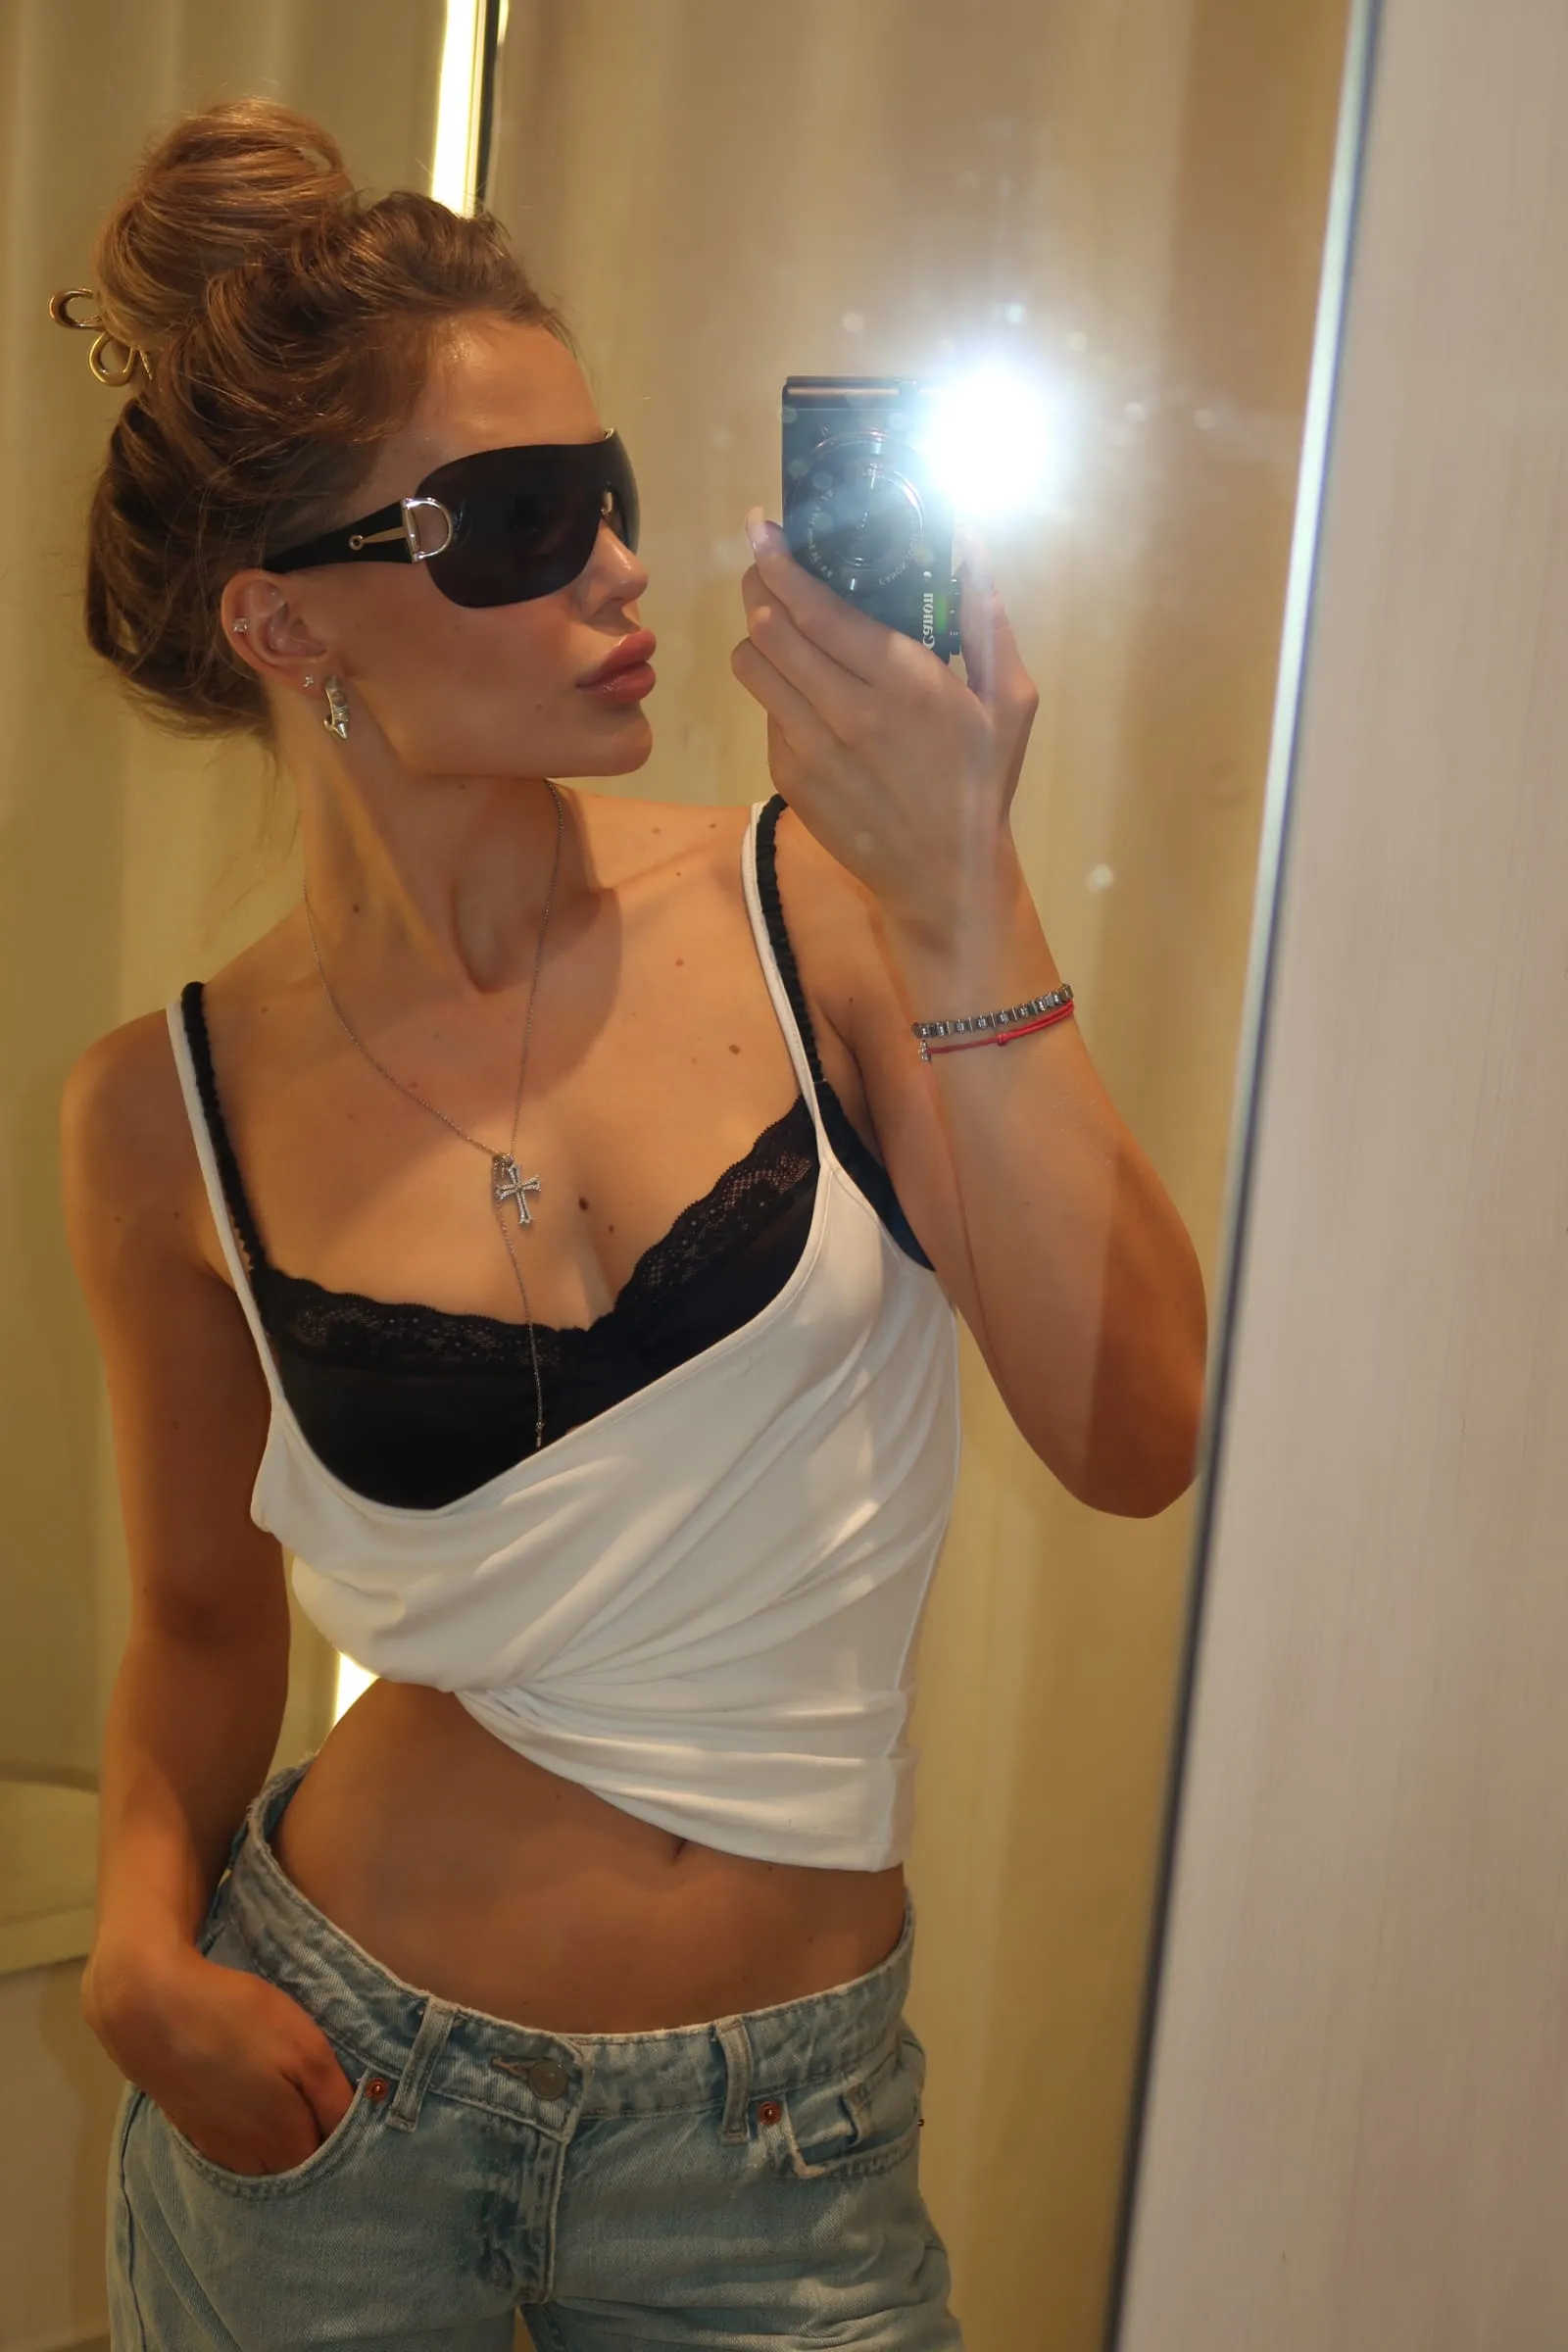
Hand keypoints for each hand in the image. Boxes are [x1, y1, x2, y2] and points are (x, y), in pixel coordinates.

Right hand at [84, 1939, 356, 2175]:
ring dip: (282, 2147)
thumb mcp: (306, 2048)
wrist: (153, 2010)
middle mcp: (251, 2160)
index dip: (348, 2144)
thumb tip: (358, 2128)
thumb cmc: (239, 2022)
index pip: (330, 2165)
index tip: (357, 2118)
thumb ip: (335, 2098)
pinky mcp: (193, 2131)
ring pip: (264, 2164)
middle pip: (296, 2169)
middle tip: (327, 2110)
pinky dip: (251, 2140)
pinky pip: (234, 2151)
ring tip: (294, 2109)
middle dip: (316, 2150)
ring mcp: (217, 2149)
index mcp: (285, 2144)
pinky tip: (253, 2109)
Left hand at [729, 510, 1040, 942]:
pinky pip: (765, 712)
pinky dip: (777, 691)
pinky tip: (809, 693)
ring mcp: (810, 748)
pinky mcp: (789, 777)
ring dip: (760, 638)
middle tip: (769, 568)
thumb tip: (966, 537)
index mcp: (903, 682)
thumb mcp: (1010, 699)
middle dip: (760, 588)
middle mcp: (847, 711)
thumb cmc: (982, 782)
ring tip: (782, 627)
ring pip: (752, 666)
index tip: (762, 527)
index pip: (816, 608)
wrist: (944, 877)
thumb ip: (987, 615)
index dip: (780, 561)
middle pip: (768, 627)